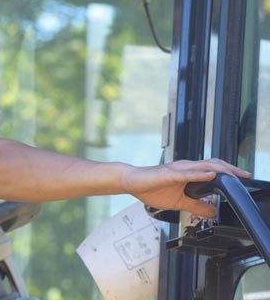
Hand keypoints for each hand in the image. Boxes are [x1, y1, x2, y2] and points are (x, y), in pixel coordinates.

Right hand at [122, 158, 250, 217]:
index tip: (243, 178)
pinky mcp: (168, 174)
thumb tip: (212, 212)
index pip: (213, 169)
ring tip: (234, 174)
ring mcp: (177, 170)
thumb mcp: (178, 202)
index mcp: (187, 173)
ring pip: (203, 166)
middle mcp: (185, 168)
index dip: (229, 172)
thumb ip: (196, 205)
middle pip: (213, 164)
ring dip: (220, 169)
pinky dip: (200, 174)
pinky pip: (187, 174)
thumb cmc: (150, 188)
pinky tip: (211, 176)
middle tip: (245, 176)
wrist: (131, 182)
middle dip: (230, 169)